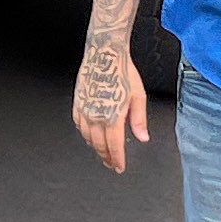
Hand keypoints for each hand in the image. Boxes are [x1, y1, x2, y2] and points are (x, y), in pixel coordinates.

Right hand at [74, 45, 152, 171]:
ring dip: (95, 148)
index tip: (119, 167)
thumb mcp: (139, 96)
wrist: (104, 54)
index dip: (117, 160)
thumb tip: (143, 137)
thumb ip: (139, 120)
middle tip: (111, 163)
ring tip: (102, 152)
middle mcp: (96, 115)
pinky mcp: (77, 103)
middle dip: (107, 157)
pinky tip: (89, 136)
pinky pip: (79, 125)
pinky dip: (85, 134)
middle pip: (100, 145)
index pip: (115, 146)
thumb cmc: (123, 72)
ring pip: (88, 138)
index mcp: (113, 116)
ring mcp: (84, 110)